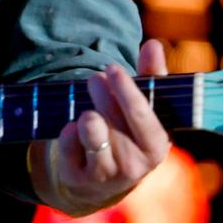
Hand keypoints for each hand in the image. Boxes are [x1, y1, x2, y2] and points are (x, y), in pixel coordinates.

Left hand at [28, 39, 170, 215]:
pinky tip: (72, 126)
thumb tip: (153, 44)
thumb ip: (151, 76)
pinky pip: (68, 146)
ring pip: (92, 135)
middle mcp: (134, 165)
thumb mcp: (145, 109)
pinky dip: (67, 131)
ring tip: (88, 109)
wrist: (105, 178)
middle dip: (101, 94)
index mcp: (156, 146)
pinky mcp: (79, 178)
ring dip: (86, 115)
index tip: (113, 68)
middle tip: (96, 79)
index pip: (142, 117)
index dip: (127, 91)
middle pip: (113, 119)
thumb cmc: (129, 132)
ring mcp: (106, 174)